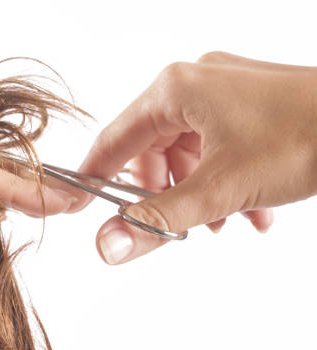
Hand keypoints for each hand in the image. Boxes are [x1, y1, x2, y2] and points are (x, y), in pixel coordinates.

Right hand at [69, 52, 316, 264]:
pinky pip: (216, 144)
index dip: (93, 177)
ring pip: (186, 150)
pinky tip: (248, 211)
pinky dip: (222, 180)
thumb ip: (158, 220)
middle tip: (172, 226)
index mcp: (175, 89)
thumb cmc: (305, 138)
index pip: (114, 140)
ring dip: (195, 193)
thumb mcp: (220, 188)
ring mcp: (224, 89)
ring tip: (218, 224)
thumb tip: (107, 245)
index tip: (78, 206)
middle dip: (161, 194)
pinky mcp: (248, 102)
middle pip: (150, 148)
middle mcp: (194, 81)